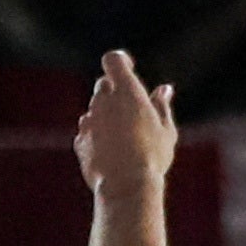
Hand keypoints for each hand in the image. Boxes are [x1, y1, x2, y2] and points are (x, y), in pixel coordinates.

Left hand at [75, 50, 178, 201]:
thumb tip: (164, 90)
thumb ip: (162, 106)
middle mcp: (103, 101)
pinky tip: (112, 154)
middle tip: (132, 112)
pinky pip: (87, 132)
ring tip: (125, 140)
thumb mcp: (166, 130)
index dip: (120, 61)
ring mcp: (88, 120)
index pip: (113, 60)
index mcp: (127, 91)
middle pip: (103, 85)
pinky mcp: (79, 140)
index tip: (128, 67)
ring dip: (106, 117)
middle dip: (114, 93)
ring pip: (94, 110)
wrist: (126, 185)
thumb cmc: (152, 156)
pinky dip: (97, 137)